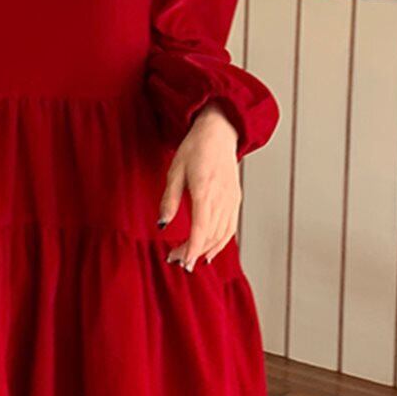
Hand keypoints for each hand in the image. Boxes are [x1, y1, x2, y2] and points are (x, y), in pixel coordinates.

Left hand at [158, 100, 240, 270]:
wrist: (219, 132)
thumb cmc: (195, 149)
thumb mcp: (174, 171)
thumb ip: (169, 200)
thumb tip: (162, 224)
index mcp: (205, 190)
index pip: (201, 228)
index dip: (192, 248)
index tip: (182, 262)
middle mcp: (222, 198)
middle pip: (210, 235)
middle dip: (192, 252)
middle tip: (174, 260)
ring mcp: (231, 200)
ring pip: (221, 235)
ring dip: (205, 250)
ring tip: (187, 259)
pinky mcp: (235, 200)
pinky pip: (230, 228)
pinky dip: (221, 243)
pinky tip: (209, 252)